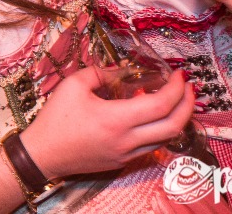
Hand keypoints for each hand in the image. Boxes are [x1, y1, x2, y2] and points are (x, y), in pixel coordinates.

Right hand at [20, 65, 193, 180]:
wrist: (42, 154)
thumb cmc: (56, 118)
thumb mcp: (74, 85)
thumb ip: (101, 73)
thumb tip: (121, 70)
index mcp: (116, 120)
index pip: (160, 105)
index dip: (176, 88)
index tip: (179, 73)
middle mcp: (127, 141)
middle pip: (173, 126)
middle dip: (188, 105)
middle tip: (189, 87)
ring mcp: (126, 155)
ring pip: (166, 140)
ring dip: (177, 119)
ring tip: (178, 99)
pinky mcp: (121, 162)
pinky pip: (151, 147)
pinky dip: (161, 129)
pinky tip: (155, 115)